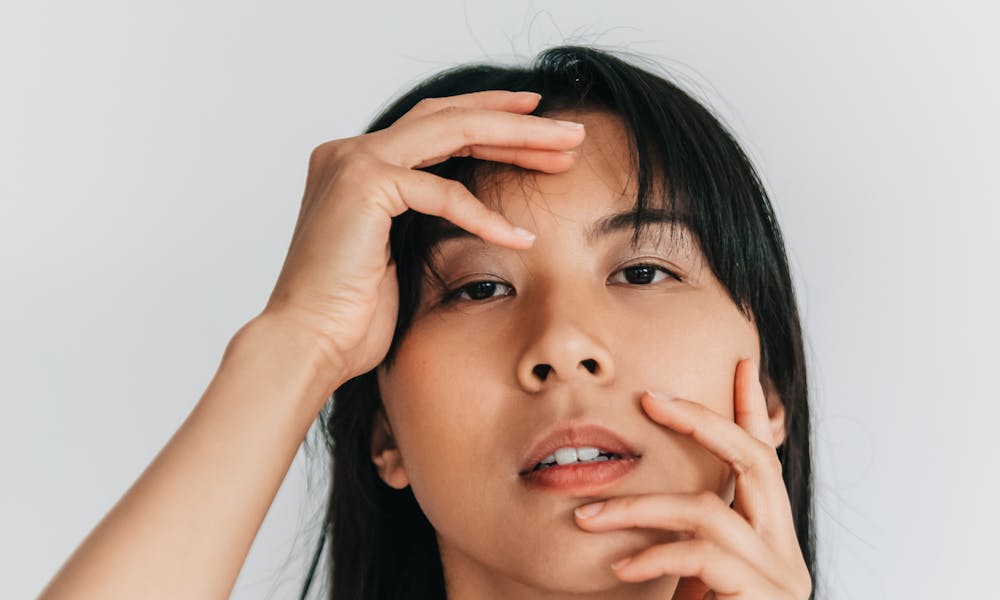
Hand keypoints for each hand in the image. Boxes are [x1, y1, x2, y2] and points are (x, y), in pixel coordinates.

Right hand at [259, 90, 584, 388]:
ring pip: (453, 130)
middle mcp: (351, 150)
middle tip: (570, 131)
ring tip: (568, 149)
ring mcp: (354, 161)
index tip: (543, 132)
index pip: (438, 127)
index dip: (494, 124)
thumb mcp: (398, 252)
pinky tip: (521, 237)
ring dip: (517, 138)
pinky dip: (485, 216)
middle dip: (516, 122)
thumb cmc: (352, 316)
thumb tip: (472, 209)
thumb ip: (424, 218)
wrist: (309, 345)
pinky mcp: (364, 185)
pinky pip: (442, 192)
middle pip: (450, 116)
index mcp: (358, 163)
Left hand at [572, 358, 811, 598]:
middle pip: (754, 461)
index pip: (762, 463)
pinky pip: (701, 553)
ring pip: (707, 509)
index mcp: (768, 539)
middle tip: (650, 398)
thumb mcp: (689, 576)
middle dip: (702, 421)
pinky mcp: (764, 596)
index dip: (751, 411)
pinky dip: (654, 554)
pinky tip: (621, 567)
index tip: (741, 363)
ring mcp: (780, 574)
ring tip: (587, 519)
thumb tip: (636, 499)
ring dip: (638, 510)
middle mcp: (784, 552)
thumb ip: (682, 539)